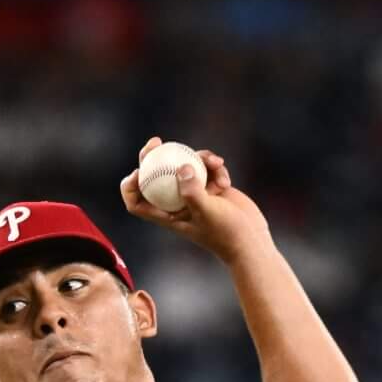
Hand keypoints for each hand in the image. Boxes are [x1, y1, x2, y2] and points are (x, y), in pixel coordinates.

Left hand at [117, 137, 268, 262]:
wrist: (250, 239)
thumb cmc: (226, 233)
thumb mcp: (207, 212)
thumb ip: (192, 191)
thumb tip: (181, 166)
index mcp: (167, 215)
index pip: (137, 203)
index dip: (130, 187)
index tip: (138, 171)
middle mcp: (177, 203)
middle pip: (156, 177)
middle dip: (154, 157)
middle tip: (156, 142)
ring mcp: (194, 194)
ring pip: (186, 166)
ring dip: (199, 159)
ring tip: (215, 162)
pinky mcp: (211, 187)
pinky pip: (206, 167)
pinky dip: (215, 167)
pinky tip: (226, 178)